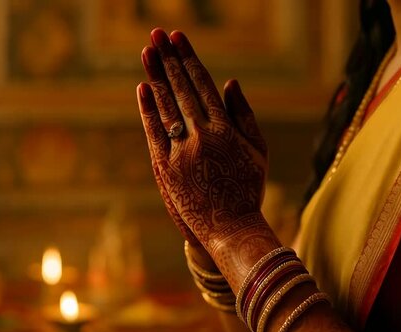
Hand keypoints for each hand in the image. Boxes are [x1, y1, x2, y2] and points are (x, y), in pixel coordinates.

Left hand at [137, 28, 268, 249]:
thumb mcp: (257, 151)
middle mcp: (202, 135)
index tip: (178, 38)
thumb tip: (229, 82)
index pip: (202, 84)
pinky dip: (147, 109)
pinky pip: (154, 133)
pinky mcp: (165, 168)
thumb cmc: (247, 188)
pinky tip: (143, 88)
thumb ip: (244, 115)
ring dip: (155, 76)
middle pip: (182, 89)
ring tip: (147, 52)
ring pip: (166, 106)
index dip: (188, 59)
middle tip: (157, 34)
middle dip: (168, 59)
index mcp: (226, 129)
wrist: (230, 229)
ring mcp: (181, 151)